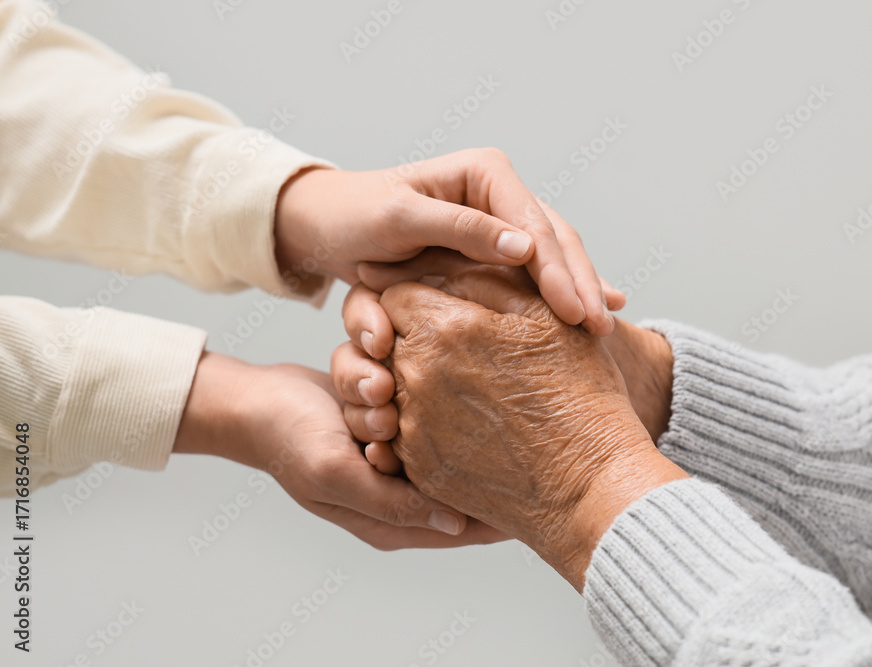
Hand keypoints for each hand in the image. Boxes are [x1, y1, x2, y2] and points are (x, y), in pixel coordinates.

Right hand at [173, 351, 505, 549]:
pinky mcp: (401, 426)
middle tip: (504, 428)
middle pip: (468, 484)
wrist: (257, 399)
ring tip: (428, 399)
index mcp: (393, 521)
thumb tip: (456, 524)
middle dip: (478, 456)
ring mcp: (405, 459)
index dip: (505, 511)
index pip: (466, 528)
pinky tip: (438, 382)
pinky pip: (434, 417)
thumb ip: (396, 503)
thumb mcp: (337, 475)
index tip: (548, 489)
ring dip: (450, 420)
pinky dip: (434, 399)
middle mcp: (405, 494)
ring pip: (454, 446)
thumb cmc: (288, 438)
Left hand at [273, 149, 618, 335]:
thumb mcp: (400, 220)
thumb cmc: (354, 217)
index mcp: (484, 172)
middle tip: (602, 328)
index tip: (576, 313)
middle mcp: (500, 190)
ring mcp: (500, 216)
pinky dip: (561, 291)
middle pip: (555, 238)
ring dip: (580, 289)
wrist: (328, 225)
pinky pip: (537, 269)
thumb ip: (461, 230)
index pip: (534, 224)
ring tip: (605, 326)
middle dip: (581, 283)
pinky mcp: (493, 245)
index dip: (558, 271)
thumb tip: (526, 247)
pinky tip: (590, 310)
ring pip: (555, 254)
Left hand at [332, 267, 670, 465]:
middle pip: (384, 338)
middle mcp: (415, 376)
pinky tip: (464, 423)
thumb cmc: (580, 394)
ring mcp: (412, 427)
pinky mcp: (418, 467)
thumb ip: (485, 275)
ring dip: (410, 378)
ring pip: (387, 384)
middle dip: (408, 333)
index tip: (435, 302)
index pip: (394, 291)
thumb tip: (439, 260)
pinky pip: (396, 431)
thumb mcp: (544, 315)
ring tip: (462, 387)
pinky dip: (419, 421)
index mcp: (444, 328)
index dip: (415, 292)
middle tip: (451, 345)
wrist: (590, 485)